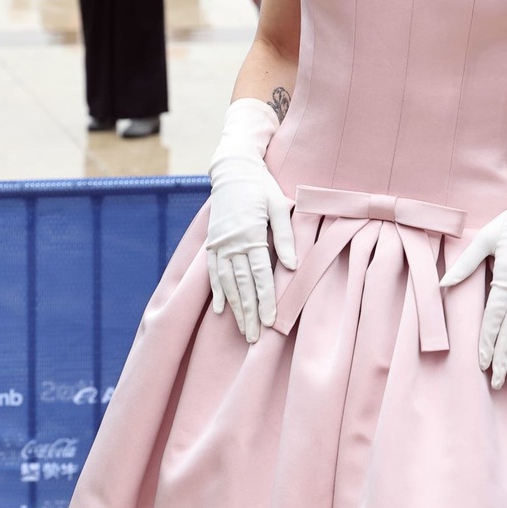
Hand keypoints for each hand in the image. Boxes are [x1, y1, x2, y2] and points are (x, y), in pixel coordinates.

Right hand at [204, 99, 295, 343]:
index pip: (259, 275)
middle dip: (249, 313)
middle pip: (242, 284)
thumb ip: (285, 236)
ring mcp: (219, 244)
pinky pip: (213, 272)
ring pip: (226, 283)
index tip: (269, 322)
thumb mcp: (278, 204)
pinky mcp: (213, 243)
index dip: (265, 300)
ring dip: (235, 308)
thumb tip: (293, 266)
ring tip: (242, 330)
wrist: (232, 168)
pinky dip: (217, 292)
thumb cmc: (260, 186)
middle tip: (254, 338)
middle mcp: (232, 242)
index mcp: (250, 233)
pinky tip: (221, 309)